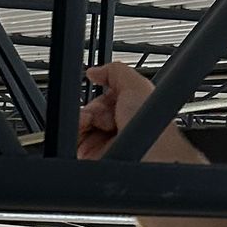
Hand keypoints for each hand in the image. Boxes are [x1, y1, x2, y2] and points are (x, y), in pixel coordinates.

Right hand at [76, 61, 199, 164]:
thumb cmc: (153, 126)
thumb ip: (115, 72)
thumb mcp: (137, 85)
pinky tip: (87, 126)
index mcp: (131, 111)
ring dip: (84, 116)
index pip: (106, 97)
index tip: (98, 86)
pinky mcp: (90, 154)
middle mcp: (118, 126)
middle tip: (105, 112)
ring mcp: (103, 141)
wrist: (148, 153)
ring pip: (81, 122)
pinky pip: (74, 137)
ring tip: (96, 121)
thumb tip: (93, 71)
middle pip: (91, 109)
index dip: (102, 92)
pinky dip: (76, 128)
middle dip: (94, 107)